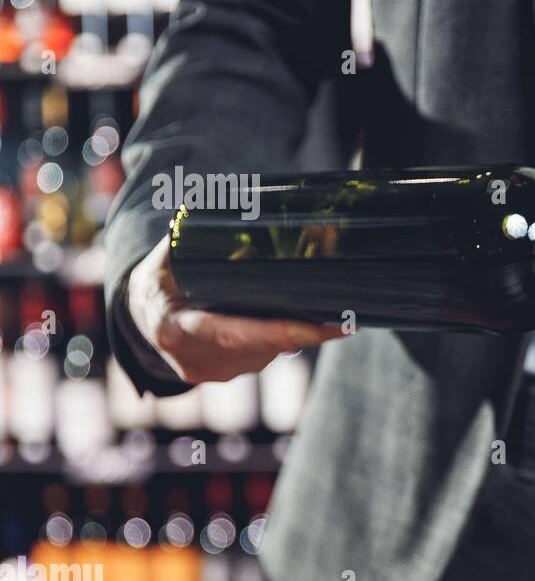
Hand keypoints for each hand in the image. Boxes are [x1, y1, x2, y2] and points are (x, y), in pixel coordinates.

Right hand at [127, 233, 343, 383]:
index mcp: (175, 328)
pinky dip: (287, 338)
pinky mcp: (228, 375)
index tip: (317, 328)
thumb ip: (196, 237)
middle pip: (261, 346)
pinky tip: (313, 324)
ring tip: (333, 316)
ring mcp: (213, 372)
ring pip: (268, 352)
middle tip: (345, 314)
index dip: (277, 333)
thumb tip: (234, 206)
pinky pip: (265, 356)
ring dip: (299, 334)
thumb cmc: (160, 280)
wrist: (142, 318)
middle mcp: (196, 358)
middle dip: (303, 329)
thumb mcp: (167, 256)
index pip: (232, 333)